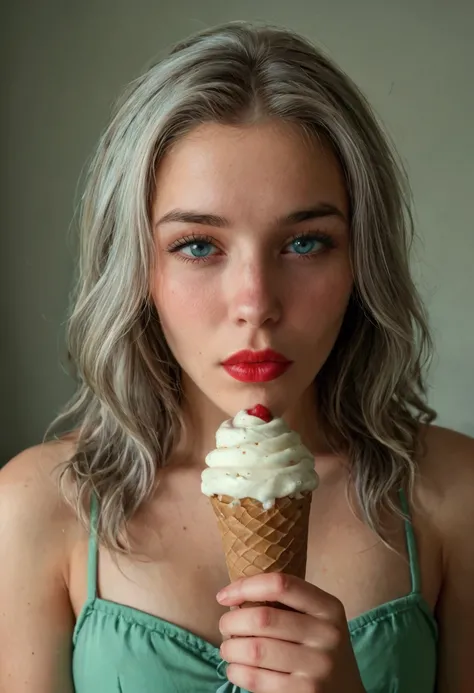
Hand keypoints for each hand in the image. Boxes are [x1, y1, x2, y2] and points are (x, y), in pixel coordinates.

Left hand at [216, 573, 365, 692]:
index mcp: (329, 607)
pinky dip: (236, 672)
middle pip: (262, 618)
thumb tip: (234, 597)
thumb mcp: (317, 619)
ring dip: (230, 648)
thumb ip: (286, 604)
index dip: (246, 586)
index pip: (281, 584)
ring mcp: (318, 667)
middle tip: (225, 626)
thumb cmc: (318, 648)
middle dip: (231, 621)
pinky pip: (256, 679)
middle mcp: (327, 635)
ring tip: (228, 649)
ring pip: (255, 650)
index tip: (224, 595)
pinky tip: (236, 668)